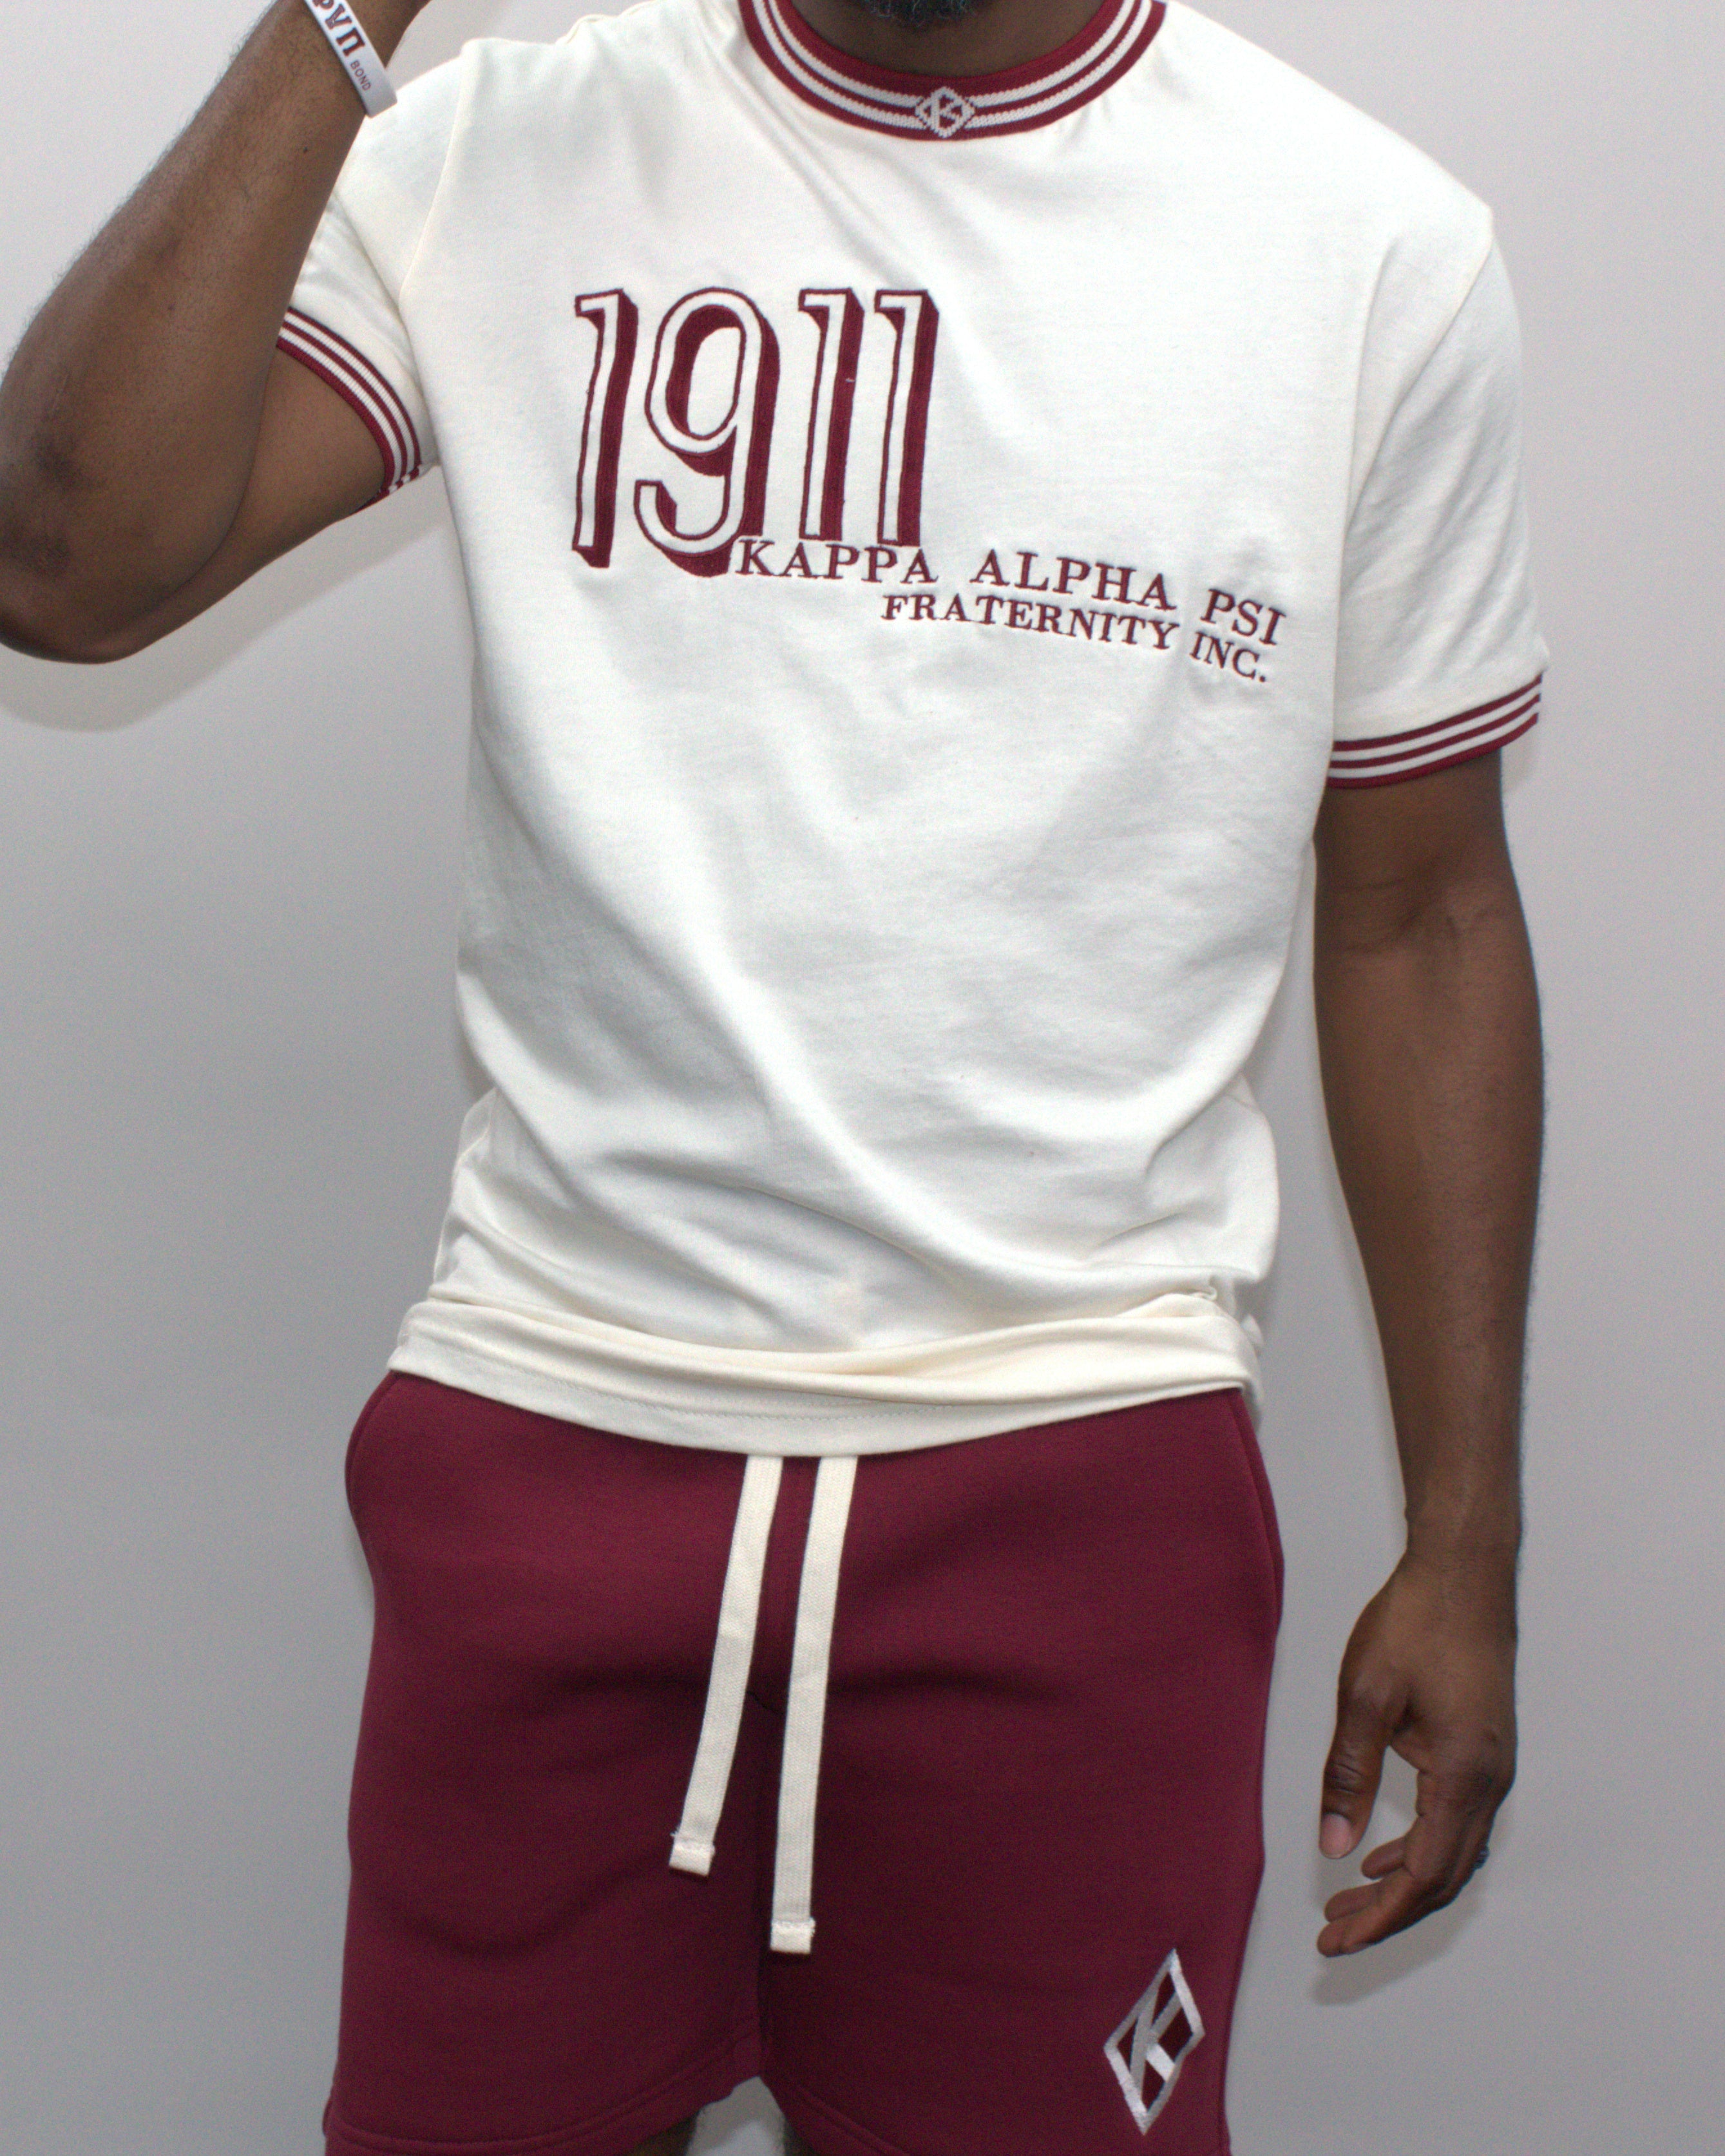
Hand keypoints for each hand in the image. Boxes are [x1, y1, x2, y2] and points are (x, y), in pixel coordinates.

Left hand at [1316, 1551, 1516, 1955]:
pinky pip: (1456, 1822)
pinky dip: (1420, 1849)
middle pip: (1443, 1876)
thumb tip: (1333, 1845)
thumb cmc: (1418, 1622)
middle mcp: (1490, 1781)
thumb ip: (1349, 1774)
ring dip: (1403, 1885)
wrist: (1464, 1572)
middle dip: (1389, 1913)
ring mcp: (1493, 1768)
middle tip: (1335, 1935)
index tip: (1339, 1941)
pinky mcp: (1483, 1751)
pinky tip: (1383, 1853)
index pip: (1424, 1875)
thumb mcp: (1367, 1696)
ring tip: (1350, 1903)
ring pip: (1452, 1853)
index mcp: (1464, 1774)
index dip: (1381, 1917)